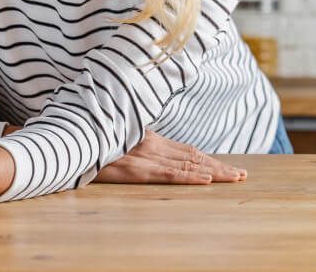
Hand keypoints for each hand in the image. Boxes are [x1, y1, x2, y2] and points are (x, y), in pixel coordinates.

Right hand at [94, 130, 246, 184]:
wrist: (72, 138)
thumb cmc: (91, 137)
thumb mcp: (115, 135)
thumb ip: (132, 140)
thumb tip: (142, 146)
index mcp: (147, 136)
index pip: (186, 150)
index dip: (208, 159)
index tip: (228, 166)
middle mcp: (150, 144)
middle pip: (193, 158)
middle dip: (220, 166)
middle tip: (243, 175)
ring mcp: (144, 156)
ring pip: (186, 166)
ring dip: (214, 172)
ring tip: (235, 178)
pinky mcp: (135, 169)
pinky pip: (168, 175)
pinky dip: (189, 177)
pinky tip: (206, 180)